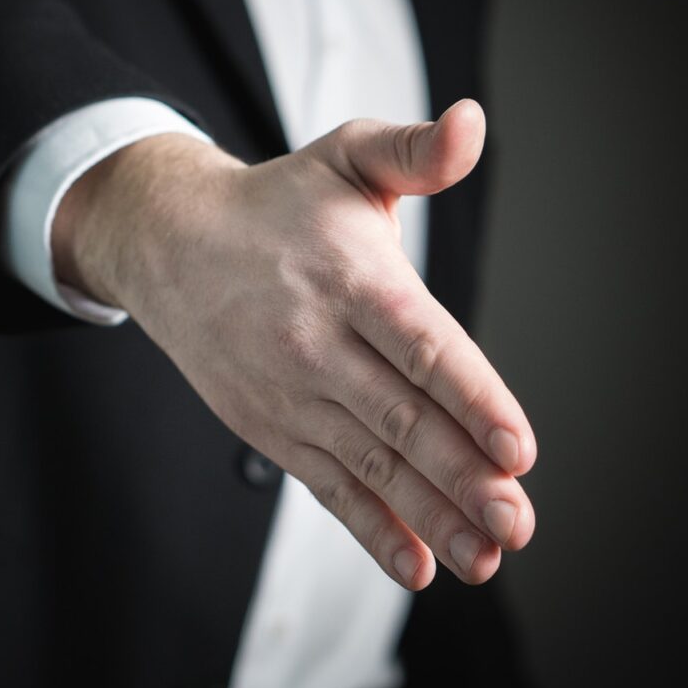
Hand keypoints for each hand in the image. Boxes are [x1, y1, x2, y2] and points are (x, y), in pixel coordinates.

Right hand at [54, 99, 535, 589]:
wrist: (170, 245)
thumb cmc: (276, 204)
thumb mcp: (345, 156)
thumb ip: (414, 150)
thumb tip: (471, 122)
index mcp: (348, 277)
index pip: (419, 345)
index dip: (470, 397)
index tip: (517, 447)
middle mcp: (316, 341)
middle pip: (399, 417)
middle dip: (461, 475)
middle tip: (517, 522)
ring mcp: (289, 391)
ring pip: (367, 462)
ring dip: (427, 515)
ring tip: (483, 556)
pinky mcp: (271, 424)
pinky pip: (324, 484)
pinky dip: (368, 527)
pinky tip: (413, 565)